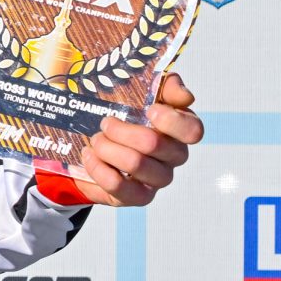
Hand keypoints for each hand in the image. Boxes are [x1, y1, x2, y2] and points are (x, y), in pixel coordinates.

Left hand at [65, 73, 203, 206]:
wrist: (87, 142)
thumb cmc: (118, 114)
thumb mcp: (136, 88)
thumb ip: (164, 84)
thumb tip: (184, 95)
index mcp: (178, 129)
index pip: (193, 130)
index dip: (172, 121)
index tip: (149, 110)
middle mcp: (174, 155)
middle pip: (154, 144)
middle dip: (121, 131)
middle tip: (105, 123)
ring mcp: (158, 178)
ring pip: (136, 164)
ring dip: (107, 148)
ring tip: (95, 140)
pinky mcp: (138, 196)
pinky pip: (121, 186)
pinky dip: (99, 169)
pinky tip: (89, 156)